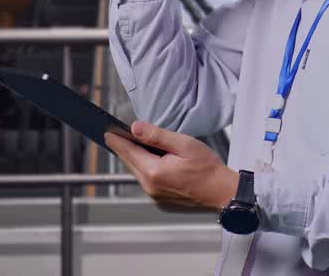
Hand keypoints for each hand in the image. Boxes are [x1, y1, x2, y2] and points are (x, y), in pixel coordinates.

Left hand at [106, 120, 239, 211]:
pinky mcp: (160, 201)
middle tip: (120, 134)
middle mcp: (150, 186)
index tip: (107, 132)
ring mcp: (154, 196)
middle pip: (130, 162)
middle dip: (125, 148)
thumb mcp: (183, 144)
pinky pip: (147, 181)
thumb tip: (135, 128)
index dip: (117, 140)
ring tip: (140, 145)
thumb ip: (157, 136)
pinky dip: (146, 169)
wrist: (222, 192)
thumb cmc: (208, 168)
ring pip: (138, 172)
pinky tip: (155, 161)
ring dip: (137, 159)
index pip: (128, 151)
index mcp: (154, 172)